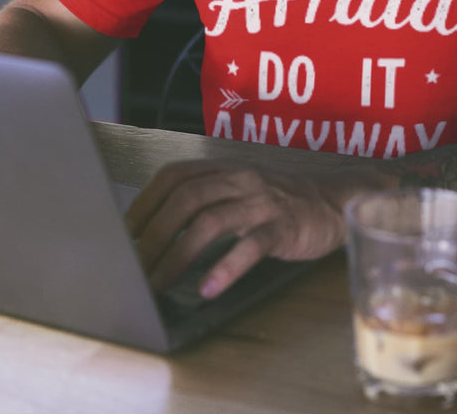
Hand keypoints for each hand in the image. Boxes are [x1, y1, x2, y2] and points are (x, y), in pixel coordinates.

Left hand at [125, 160, 365, 297]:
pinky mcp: (283, 228)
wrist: (332, 202)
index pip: (174, 176)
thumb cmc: (277, 202)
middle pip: (187, 198)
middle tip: (135, 264)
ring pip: (212, 221)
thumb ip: (204, 201)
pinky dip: (226, 267)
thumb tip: (154, 231)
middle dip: (155, 233)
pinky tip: (209, 288)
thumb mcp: (238, 191)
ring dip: (179, 254)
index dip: (145, 202)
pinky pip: (251, 246)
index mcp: (224, 169)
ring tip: (160, 282)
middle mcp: (240, 179)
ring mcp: (262, 202)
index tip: (124, 232)